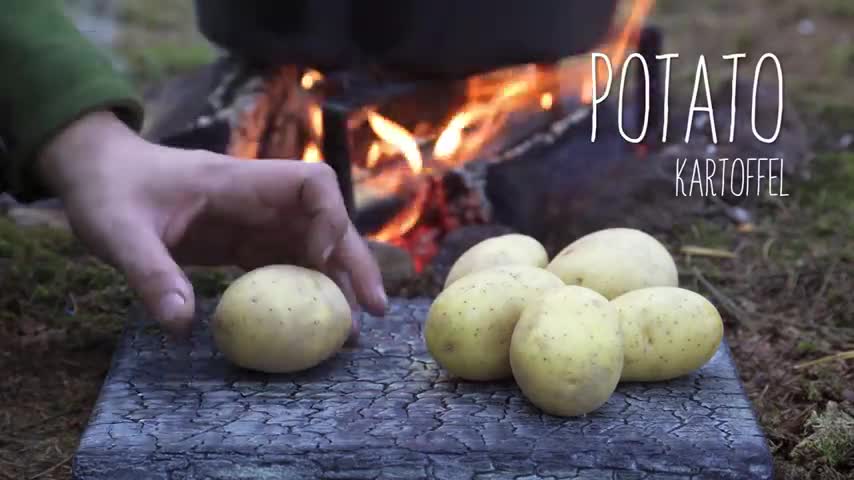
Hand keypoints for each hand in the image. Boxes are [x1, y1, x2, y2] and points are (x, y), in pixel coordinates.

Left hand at [37, 111, 386, 338]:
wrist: (97, 175)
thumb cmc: (108, 191)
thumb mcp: (118, 232)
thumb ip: (151, 274)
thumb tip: (183, 327)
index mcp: (239, 181)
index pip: (311, 182)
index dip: (331, 217)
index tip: (326, 258)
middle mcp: (258, 200)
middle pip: (326, 222)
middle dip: (354, 261)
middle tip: (373, 309)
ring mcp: (254, 222)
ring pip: (313, 247)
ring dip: (335, 284)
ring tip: (350, 331)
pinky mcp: (243, 243)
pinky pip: (285, 267)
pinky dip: (304, 293)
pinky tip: (311, 325)